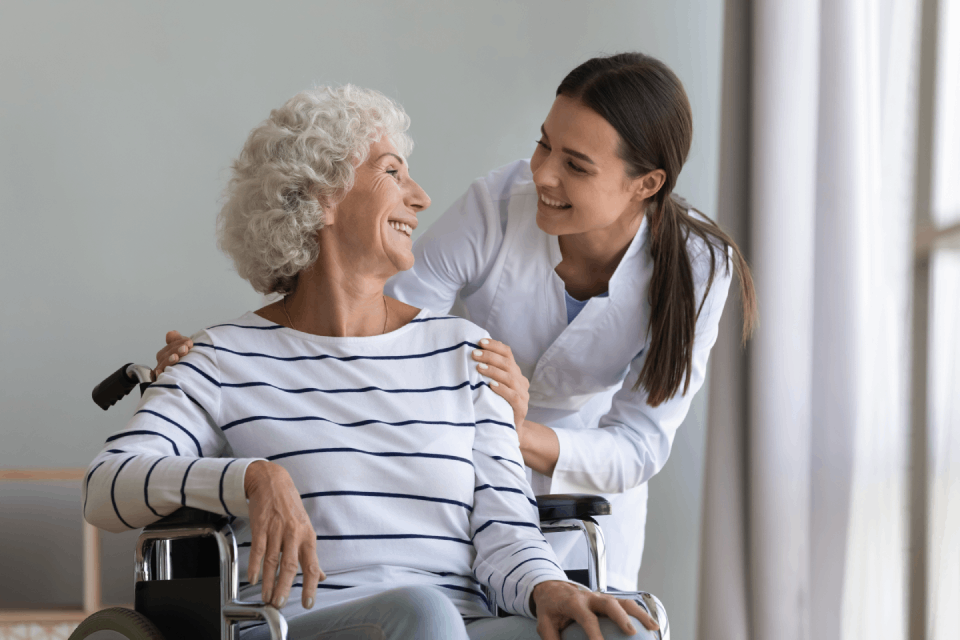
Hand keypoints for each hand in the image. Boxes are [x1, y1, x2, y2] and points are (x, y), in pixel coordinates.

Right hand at [153, 330, 192, 379]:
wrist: (200, 385)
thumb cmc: (192, 363)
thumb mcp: (186, 350)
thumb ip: (177, 340)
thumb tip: (170, 333)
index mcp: (167, 356)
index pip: (169, 348)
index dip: (178, 343)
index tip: (189, 343)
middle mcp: (163, 365)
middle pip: (164, 356)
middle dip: (175, 350)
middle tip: (185, 349)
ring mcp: (163, 374)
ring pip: (162, 366)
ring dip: (168, 360)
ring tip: (176, 357)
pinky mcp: (164, 383)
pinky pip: (158, 379)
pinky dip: (159, 375)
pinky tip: (160, 372)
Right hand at [244, 461, 323, 609]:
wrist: (273, 482)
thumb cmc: (291, 508)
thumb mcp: (306, 529)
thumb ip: (311, 555)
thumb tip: (321, 576)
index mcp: (308, 537)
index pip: (312, 566)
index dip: (310, 586)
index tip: (307, 603)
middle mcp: (294, 534)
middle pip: (290, 565)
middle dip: (284, 587)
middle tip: (279, 604)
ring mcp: (277, 530)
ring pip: (273, 561)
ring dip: (269, 582)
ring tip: (266, 597)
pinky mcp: (261, 526)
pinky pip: (258, 549)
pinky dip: (255, 566)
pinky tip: (253, 579)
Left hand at [472, 338, 529, 428]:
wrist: (507, 430)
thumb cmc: (495, 404)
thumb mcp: (491, 385)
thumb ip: (487, 371)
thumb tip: (469, 353)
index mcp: (514, 372)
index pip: (508, 353)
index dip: (495, 346)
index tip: (480, 341)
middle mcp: (520, 381)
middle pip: (508, 363)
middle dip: (490, 356)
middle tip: (474, 354)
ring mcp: (523, 395)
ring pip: (510, 378)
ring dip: (493, 370)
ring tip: (478, 367)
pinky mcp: (521, 408)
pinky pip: (512, 396)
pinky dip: (502, 389)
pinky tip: (491, 385)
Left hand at [531, 581, 657, 639]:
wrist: (552, 588)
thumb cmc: (550, 607)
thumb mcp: (544, 624)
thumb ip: (552, 639)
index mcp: (573, 602)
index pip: (586, 617)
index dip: (594, 633)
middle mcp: (590, 597)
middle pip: (609, 603)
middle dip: (621, 616)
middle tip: (631, 632)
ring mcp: (601, 597)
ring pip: (623, 601)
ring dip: (639, 613)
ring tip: (653, 627)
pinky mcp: (608, 600)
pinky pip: (626, 604)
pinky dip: (640, 613)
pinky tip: (652, 625)